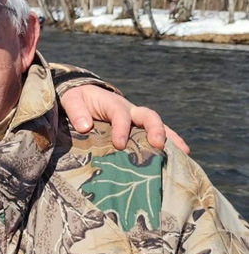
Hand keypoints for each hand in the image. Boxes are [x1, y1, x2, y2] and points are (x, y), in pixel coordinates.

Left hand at [59, 84, 189, 153]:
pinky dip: (170, 143)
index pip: (120, 114)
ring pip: (157, 125)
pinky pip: (157, 135)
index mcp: (112, 103)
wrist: (82, 96)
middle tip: (157, 145)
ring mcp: (136, 119)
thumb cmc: (77, 100)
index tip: (119, 144)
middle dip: (155, 129)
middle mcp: (129, 110)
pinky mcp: (138, 129)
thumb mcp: (71, 100)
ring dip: (170, 138)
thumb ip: (76, 111)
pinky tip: (180, 157)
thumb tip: (85, 127)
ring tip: (183, 153)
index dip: (121, 129)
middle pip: (148, 116)